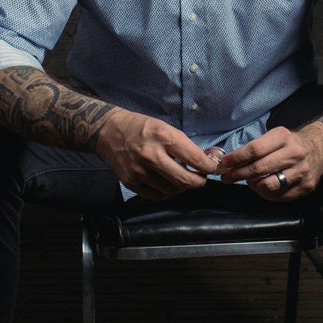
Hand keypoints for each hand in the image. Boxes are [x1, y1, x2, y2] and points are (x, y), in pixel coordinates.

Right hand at [96, 109, 218, 199]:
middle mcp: (151, 155)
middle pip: (184, 180)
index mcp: (163, 137)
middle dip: (199, 182)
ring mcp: (140, 171)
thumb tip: (203, 162)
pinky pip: (157, 195)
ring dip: (182, 187)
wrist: (110, 132)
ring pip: (172, 190)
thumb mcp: (165, 127)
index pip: (194, 159)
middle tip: (201, 178)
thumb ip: (183, 145)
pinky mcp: (132, 182)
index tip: (211, 167)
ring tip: (183, 178)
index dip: (208, 166)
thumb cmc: (141, 128)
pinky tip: (169, 183)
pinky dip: (168, 192)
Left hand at [218, 123, 322, 200]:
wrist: (320, 148)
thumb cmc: (291, 143)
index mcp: (283, 137)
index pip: (254, 149)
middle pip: (259, 168)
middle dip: (238, 174)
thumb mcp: (276, 136)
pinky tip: (263, 187)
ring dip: (253, 185)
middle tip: (228, 177)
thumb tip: (230, 162)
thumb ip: (256, 147)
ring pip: (268, 185)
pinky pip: (279, 196)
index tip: (224, 164)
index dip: (236, 158)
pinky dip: (266, 193)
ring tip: (249, 181)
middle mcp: (294, 154)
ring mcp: (302, 171)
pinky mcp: (306, 186)